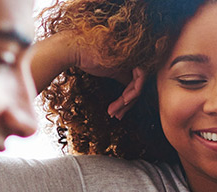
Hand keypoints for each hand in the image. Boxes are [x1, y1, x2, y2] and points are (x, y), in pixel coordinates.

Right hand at [30, 32, 145, 118]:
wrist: (76, 50)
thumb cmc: (88, 58)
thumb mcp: (109, 70)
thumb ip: (121, 76)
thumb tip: (128, 88)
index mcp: (130, 60)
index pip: (134, 84)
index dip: (125, 100)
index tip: (115, 112)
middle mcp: (135, 58)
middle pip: (137, 87)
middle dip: (127, 105)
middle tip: (116, 116)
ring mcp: (135, 58)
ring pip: (138, 88)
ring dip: (127, 103)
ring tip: (115, 113)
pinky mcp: (134, 61)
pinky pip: (139, 83)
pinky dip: (132, 95)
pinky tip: (122, 102)